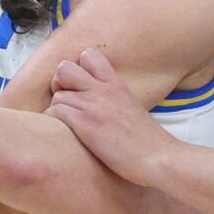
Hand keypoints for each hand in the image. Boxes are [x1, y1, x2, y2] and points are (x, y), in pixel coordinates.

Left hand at [46, 48, 171, 183]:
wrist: (159, 158)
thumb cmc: (147, 141)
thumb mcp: (131, 107)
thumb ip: (113, 98)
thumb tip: (97, 102)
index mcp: (116, 84)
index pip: (88, 56)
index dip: (78, 69)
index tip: (79, 86)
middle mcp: (102, 90)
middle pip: (65, 68)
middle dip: (60, 84)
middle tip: (67, 101)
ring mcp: (93, 106)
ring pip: (57, 94)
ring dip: (58, 108)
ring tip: (68, 123)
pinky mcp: (85, 124)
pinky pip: (55, 112)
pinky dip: (54, 121)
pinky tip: (65, 133)